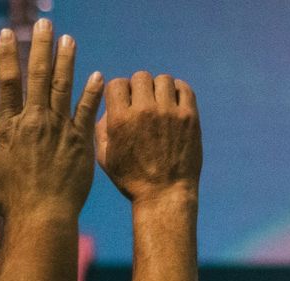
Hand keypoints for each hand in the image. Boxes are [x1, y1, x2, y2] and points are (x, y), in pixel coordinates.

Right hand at [0, 21, 102, 219]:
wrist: (42, 218)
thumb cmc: (10, 203)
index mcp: (8, 127)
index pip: (6, 81)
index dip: (7, 54)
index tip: (6, 33)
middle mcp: (33, 121)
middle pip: (37, 74)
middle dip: (40, 45)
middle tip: (45, 24)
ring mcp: (59, 129)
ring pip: (64, 85)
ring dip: (67, 60)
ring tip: (68, 40)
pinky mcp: (80, 140)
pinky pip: (87, 109)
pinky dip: (92, 92)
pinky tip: (98, 76)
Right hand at [95, 72, 201, 203]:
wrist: (164, 194)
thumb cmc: (131, 178)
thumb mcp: (104, 156)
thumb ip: (101, 127)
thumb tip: (108, 104)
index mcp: (120, 120)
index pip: (116, 83)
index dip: (118, 91)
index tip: (122, 102)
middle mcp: (144, 112)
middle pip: (140, 77)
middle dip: (138, 88)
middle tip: (140, 103)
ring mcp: (169, 113)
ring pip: (163, 79)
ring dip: (158, 88)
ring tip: (158, 103)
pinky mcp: (189, 117)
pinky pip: (184, 88)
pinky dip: (177, 91)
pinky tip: (172, 103)